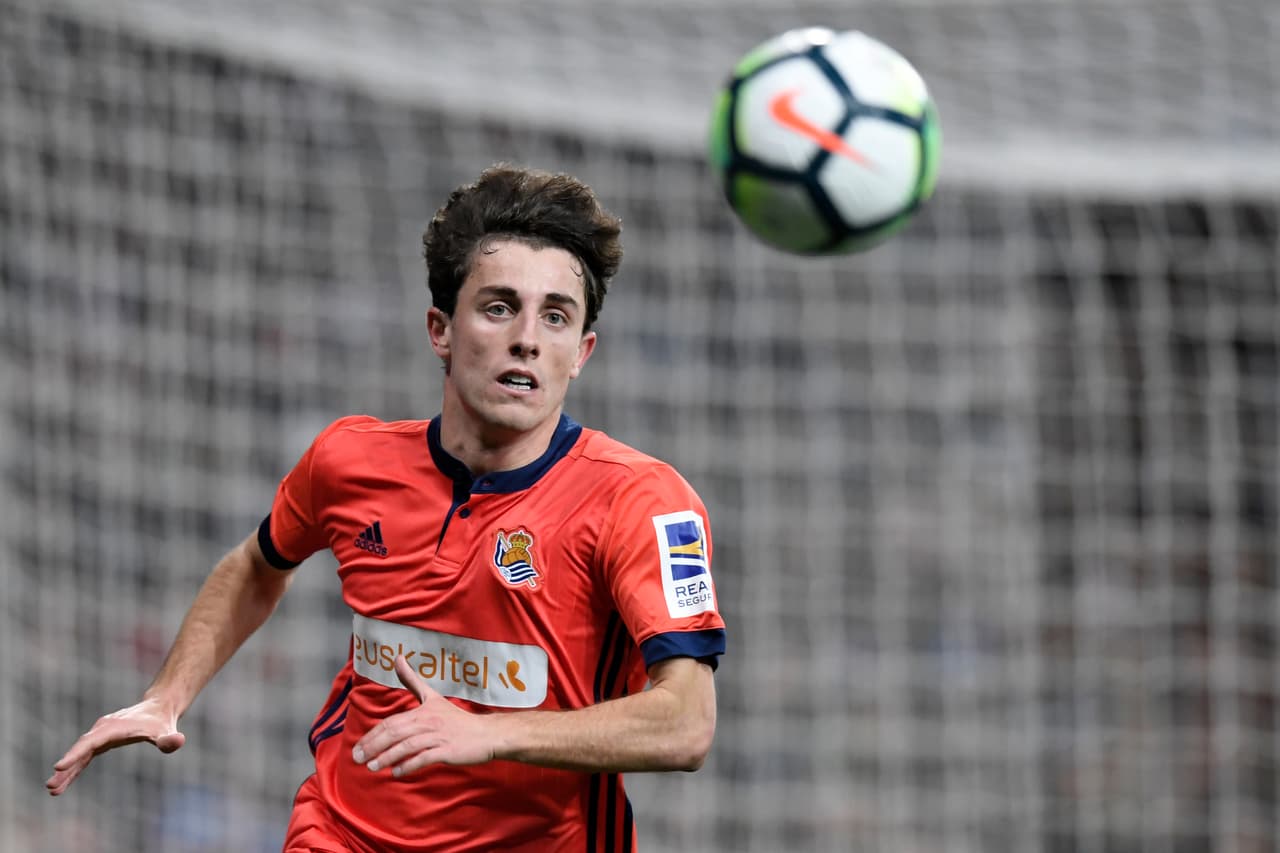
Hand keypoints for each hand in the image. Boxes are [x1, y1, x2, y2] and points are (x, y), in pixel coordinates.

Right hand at [46, 697, 184, 795]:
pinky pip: (83, 756)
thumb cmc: (161, 721)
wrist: (157, 708)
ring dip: (66, 771)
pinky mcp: (100, 741)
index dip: (75, 755)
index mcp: (114, 728)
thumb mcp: (167, 731)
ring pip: (79, 754)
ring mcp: (99, 735)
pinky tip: (63, 783)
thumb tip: (178, 741)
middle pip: (80, 749)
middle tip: (51, 785)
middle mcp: (102, 729)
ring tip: (52, 790)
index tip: (60, 766)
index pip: (91, 742)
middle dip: (67, 767)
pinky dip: (73, 768)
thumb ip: (169, 739)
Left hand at [352, 654, 495, 777]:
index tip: (358, 747)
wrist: (486, 734)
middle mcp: (428, 722)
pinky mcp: (448, 751)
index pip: (391, 723)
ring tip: (372, 767)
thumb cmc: (457, 719)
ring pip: (407, 746)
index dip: (372, 735)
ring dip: (387, 757)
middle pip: (395, 733)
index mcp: (422, 711)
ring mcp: (438, 736)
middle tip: (358, 758)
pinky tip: (397, 772)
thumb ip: (412, 680)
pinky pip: (424, 758)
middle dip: (374, 746)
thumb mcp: (433, 697)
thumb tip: (397, 657)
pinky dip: (409, 765)